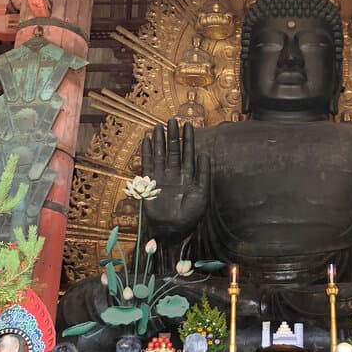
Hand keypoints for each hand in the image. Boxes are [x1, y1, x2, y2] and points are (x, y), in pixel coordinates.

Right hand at [140, 119, 209, 243]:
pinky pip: (148, 165)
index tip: (188, 125)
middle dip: (173, 136)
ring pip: (160, 155)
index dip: (188, 139)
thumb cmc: (190, 216)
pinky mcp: (150, 184)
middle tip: (172, 119)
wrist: (172, 231)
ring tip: (158, 126)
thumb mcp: (202, 194)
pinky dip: (147, 153)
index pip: (189, 153)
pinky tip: (146, 141)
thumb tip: (204, 154)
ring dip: (159, 141)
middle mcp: (175, 175)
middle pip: (173, 151)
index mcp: (189, 177)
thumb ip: (203, 174)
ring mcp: (162, 178)